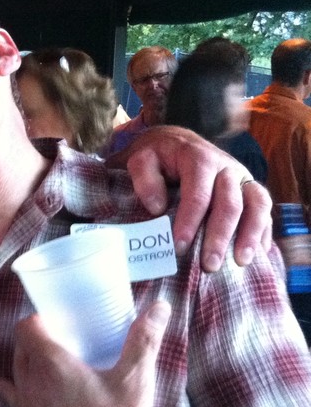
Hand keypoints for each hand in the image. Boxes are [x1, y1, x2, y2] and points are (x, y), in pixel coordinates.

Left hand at [0, 301, 171, 406]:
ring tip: (52, 358)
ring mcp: (26, 406)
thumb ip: (145, 339)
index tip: (58, 317)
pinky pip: (13, 397)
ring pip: (17, 369)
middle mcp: (30, 382)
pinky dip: (13, 386)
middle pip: (22, 346)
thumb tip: (161, 306)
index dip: (40, 318)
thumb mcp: (136, 381)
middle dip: (37, 337)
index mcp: (51, 364)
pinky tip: (9, 384)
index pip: (27, 326)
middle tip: (62, 335)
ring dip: (29, 359)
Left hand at [111, 125, 271, 270]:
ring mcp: (243, 178)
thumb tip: (157, 208)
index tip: (180, 246)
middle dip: (220, 237)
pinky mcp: (251, 189)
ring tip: (240, 262)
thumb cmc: (158, 157)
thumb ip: (144, 178)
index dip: (189, 222)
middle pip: (230, 204)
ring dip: (250, 236)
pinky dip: (264, 232)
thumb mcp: (141, 158)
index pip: (197, 194)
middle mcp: (227, 167)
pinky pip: (265, 210)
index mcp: (199, 159)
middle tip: (209, 265)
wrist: (178, 141)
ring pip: (257, 206)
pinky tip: (258, 255)